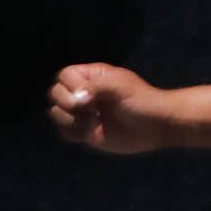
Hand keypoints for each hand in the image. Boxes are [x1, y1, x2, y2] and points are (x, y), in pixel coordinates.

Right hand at [45, 63, 170, 152]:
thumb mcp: (121, 87)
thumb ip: (97, 87)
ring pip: (56, 114)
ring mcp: (83, 113)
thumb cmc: (142, 101)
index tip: (87, 96)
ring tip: (92, 123)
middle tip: (89, 110)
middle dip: (67, 104)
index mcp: (91, 76)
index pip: (64, 76)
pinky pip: (65, 132)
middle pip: (55, 94)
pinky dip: (73, 134)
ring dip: (70, 121)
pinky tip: (90, 134)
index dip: (69, 86)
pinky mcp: (84, 132)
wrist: (155, 126)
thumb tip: (76, 99)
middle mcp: (83, 93)